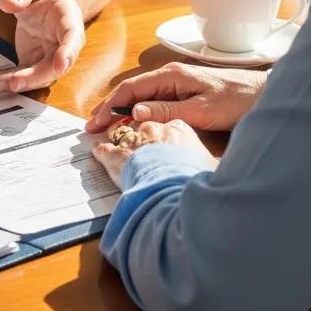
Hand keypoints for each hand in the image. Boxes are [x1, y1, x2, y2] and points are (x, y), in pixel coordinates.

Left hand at [0, 0, 84, 92]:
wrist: (45, 1)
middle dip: (33, 78)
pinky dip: (4, 79)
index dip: (68, 53)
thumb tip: (6, 3)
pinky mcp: (32, 62)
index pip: (72, 39)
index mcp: (69, 21)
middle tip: (13, 83)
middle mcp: (62, 44)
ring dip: (16, 83)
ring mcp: (47, 56)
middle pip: (52, 67)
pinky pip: (20, 75)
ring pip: (36, 77)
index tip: (60, 66)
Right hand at [85, 62, 267, 133]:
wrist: (264, 95)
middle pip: (131, 93)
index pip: (130, 90)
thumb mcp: (201, 109)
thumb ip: (167, 111)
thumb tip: (134, 113)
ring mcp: (176, 85)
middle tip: (93, 130)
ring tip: (106, 129)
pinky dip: (138, 113)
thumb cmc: (237, 100)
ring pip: (141, 99)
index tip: (96, 124)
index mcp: (170, 75)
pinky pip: (153, 103)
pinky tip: (132, 125)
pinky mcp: (183, 95)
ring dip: (122, 113)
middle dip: (110, 110)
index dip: (110, 107)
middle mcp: (169, 77)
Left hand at [92, 117, 216, 187]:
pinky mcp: (115, 154)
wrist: (175, 187)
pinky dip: (100, 150)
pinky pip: (104, 148)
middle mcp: (153, 128)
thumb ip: (206, 159)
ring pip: (120, 132)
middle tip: (135, 142)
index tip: (158, 140)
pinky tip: (98, 152)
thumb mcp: (209, 165)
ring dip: (116, 138)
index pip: (165, 123)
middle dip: (137, 132)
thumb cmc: (195, 177)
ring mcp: (132, 139)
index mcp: (177, 127)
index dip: (160, 133)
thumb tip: (213, 165)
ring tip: (111, 142)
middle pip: (141, 124)